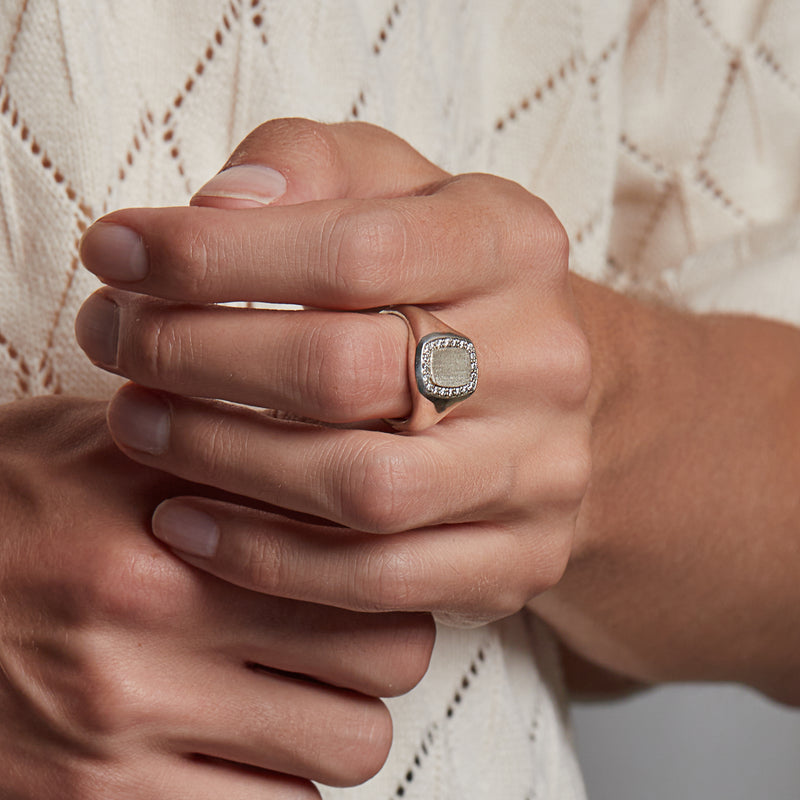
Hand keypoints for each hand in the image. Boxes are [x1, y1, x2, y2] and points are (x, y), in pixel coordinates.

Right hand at [0, 396, 432, 797]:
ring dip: (337, 724)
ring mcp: (125, 723)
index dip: (390, 560)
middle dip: (382, 648)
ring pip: (347, 746)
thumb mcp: (99, 442)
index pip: (363, 545)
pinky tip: (243, 750)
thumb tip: (323, 453)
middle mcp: (154, 616)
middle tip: (349, 636)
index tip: (376, 565)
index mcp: (167, 510)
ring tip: (296, 698)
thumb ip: (212, 447)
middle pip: (385, 651)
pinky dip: (278, 787)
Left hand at [76, 119, 591, 626]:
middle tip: (114, 344)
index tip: (117, 252)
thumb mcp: (391, 189)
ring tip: (136, 429)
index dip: (215, 256)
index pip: (355, 250)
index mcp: (513, 244)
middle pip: (348, 371)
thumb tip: (219, 207)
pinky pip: (382, 581)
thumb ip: (310, 166)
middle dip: (198, 358)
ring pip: (365, 490)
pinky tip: (187, 524)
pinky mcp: (521, 557)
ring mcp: (541, 470)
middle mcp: (545, 359)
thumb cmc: (434, 279)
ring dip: (223, 463)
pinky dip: (266, 562)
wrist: (533, 389)